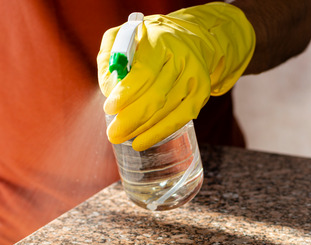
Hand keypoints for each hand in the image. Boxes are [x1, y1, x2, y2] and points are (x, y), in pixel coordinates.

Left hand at [97, 2, 254, 150]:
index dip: (126, 94)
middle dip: (131, 118)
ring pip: (167, 110)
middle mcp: (182, 58)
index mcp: (160, 41)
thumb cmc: (148, 40)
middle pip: (156, 96)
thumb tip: (109, 88)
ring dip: (142, 128)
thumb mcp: (123, 36)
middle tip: (113, 133)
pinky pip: (180, 118)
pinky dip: (159, 132)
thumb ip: (110, 57)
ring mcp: (194, 77)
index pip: (144, 72)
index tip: (109, 108)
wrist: (190, 37)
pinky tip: (141, 142)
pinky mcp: (201, 92)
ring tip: (121, 136)